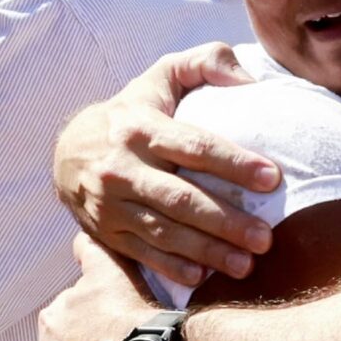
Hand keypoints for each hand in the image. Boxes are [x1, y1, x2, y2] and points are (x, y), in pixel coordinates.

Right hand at [53, 44, 279, 287]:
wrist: (68, 151)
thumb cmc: (133, 111)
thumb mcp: (162, 76)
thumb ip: (206, 62)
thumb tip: (249, 79)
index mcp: (140, 128)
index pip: (193, 146)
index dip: (233, 163)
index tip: (272, 178)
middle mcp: (123, 168)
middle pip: (181, 199)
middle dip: (226, 220)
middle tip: (265, 238)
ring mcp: (111, 205)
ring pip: (165, 232)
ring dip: (207, 251)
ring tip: (247, 265)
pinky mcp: (107, 233)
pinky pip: (143, 254)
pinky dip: (173, 268)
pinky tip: (204, 277)